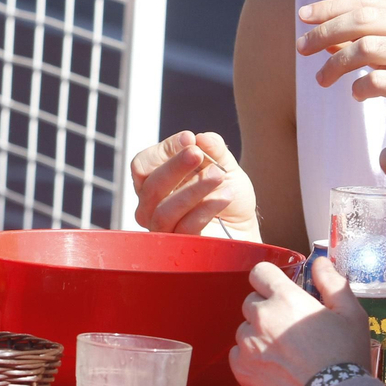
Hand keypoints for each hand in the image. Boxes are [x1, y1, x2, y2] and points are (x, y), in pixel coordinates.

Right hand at [130, 131, 259, 239]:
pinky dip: (207, 208)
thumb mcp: (224, 166)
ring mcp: (162, 230)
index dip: (163, 150)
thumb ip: (214, 150)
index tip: (190, 139)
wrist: (243, 227)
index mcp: (153, 182)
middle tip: (198, 153)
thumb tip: (202, 138)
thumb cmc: (225, 194)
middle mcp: (150, 207)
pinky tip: (227, 195)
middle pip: (150, 186)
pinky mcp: (179, 247)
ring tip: (218, 175)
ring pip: (164, 210)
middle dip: (175, 166)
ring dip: (193, 189)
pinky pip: (186, 227)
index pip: (142, 164)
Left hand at [229, 258, 368, 385]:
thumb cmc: (345, 358)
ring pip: (244, 330)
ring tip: (284, 354)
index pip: (260, 273)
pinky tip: (274, 370)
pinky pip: (238, 356)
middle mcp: (260, 318)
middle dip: (267, 310)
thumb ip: (332, 282)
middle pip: (251, 303)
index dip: (270, 279)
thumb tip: (320, 263)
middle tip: (290, 328)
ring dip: (258, 336)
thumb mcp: (351, 314)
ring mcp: (247, 346)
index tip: (280, 290)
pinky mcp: (242, 372)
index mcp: (284, 299)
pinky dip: (251, 360)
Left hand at [296, 0, 385, 107]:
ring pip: (367, 48)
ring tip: (321, 80)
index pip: (366, 1)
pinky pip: (381, 82)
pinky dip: (361, 86)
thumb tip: (320, 36)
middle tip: (301, 48)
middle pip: (363, 20)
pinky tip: (355, 94)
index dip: (331, 6)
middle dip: (325, 31)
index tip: (302, 15)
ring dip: (335, 63)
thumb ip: (359, 43)